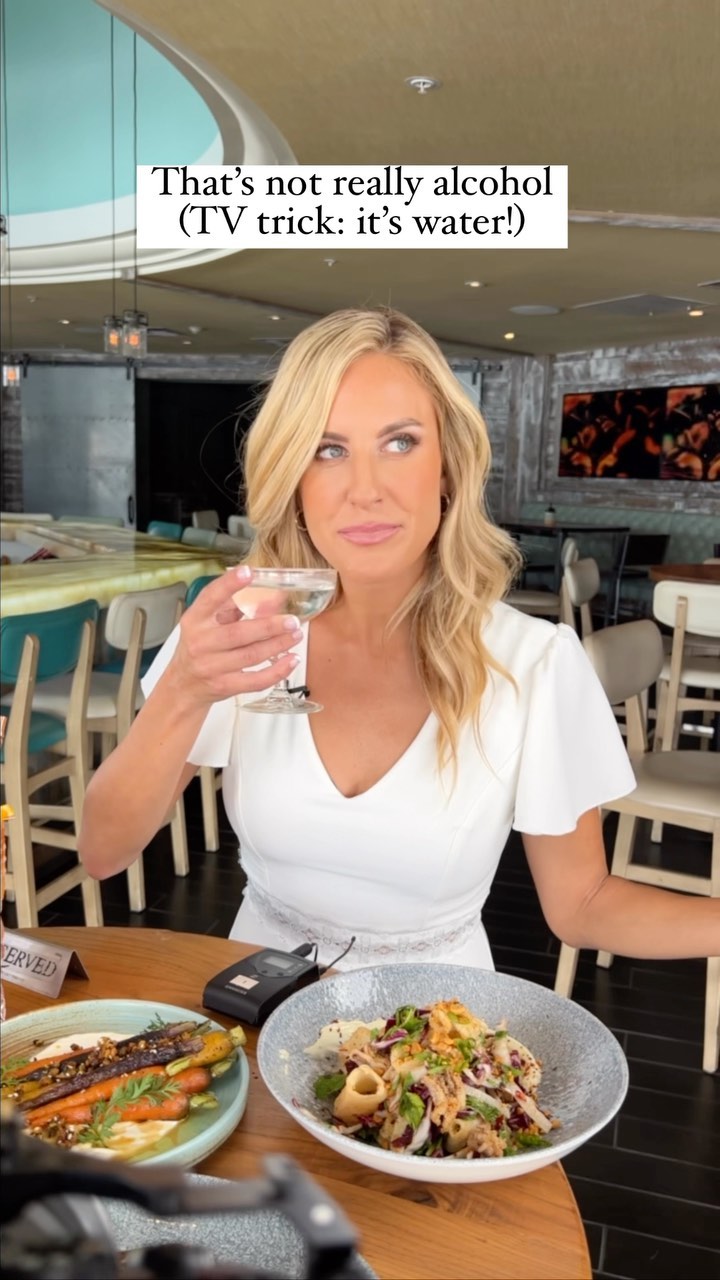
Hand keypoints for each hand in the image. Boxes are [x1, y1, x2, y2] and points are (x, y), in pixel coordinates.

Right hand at [165, 567, 303, 706]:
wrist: (184, 685)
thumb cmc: (201, 646)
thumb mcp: (208, 622)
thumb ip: (235, 607)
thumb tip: (272, 597)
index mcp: (195, 619)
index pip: (210, 598)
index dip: (229, 585)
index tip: (248, 572)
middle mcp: (201, 642)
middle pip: (237, 633)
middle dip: (268, 626)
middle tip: (292, 620)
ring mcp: (211, 667)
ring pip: (251, 655)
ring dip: (278, 644)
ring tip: (296, 635)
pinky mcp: (224, 686)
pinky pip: (255, 681)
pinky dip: (277, 671)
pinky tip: (292, 660)